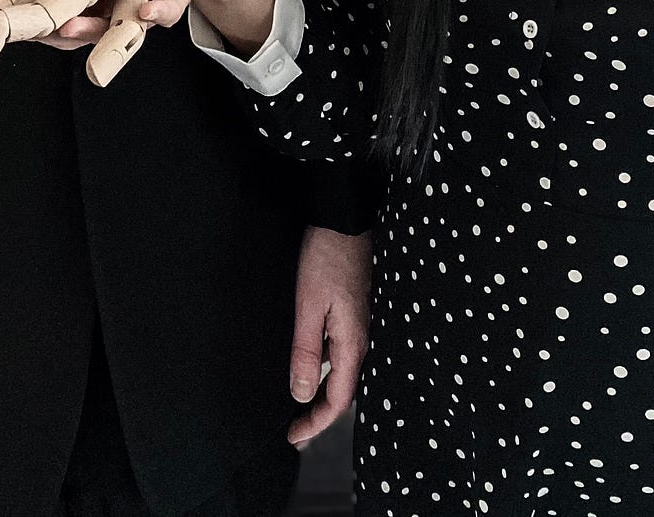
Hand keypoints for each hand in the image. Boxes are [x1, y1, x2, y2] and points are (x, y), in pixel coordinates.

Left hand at [286, 227, 370, 446]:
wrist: (344, 217)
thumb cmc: (326, 257)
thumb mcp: (308, 305)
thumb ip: (305, 351)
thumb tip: (300, 394)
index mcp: (352, 342)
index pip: (338, 400)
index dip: (316, 423)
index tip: (293, 437)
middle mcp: (361, 339)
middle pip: (342, 391)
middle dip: (318, 415)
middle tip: (294, 431)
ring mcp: (359, 325)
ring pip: (341, 373)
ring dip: (321, 394)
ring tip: (298, 407)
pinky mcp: (353, 312)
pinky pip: (340, 354)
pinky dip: (324, 371)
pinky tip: (309, 368)